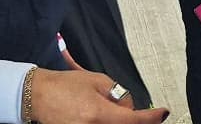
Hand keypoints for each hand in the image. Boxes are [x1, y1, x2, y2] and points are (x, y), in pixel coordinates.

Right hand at [30, 69, 168, 123]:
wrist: (37, 97)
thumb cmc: (64, 86)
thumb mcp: (97, 81)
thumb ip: (118, 95)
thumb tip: (130, 107)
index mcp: (98, 113)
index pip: (133, 120)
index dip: (151, 118)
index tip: (163, 113)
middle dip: (130, 117)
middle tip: (121, 105)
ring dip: (118, 120)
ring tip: (102, 107)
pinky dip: (107, 121)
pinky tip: (96, 112)